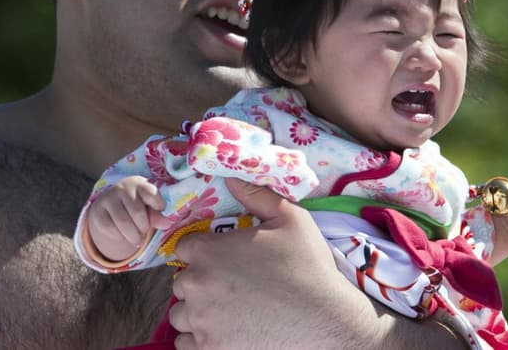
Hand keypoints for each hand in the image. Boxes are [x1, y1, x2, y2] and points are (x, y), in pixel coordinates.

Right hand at [87, 175, 166, 260]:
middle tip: (145, 233)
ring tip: (137, 240)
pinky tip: (123, 236)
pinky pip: (108, 228)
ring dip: (133, 236)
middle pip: (137, 212)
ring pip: (123, 222)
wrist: (112, 205)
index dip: (159, 206)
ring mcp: (108, 199)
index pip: (152, 194)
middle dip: (144, 228)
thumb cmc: (138, 205)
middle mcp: (122, 188)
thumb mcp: (149, 207)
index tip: (160, 210)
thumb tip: (166, 224)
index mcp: (139, 184)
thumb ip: (157, 215)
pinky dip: (118, 236)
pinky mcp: (97, 211)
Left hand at [169, 178, 462, 349]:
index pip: (183, 246)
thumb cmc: (308, 268)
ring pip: (182, 313)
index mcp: (208, 251)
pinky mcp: (208, 349)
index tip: (226, 257)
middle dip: (202, 281)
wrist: (325, 321)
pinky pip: (185, 343)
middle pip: (182, 281)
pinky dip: (200, 338)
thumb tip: (232, 175)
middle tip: (235, 285)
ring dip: (199, 311)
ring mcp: (199, 321)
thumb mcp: (291, 220)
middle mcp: (195, 286)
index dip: (205, 250)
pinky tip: (227, 329)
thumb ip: (257, 194)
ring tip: (232, 309)